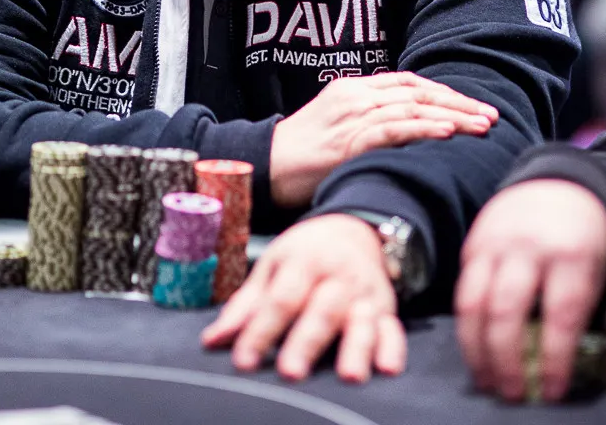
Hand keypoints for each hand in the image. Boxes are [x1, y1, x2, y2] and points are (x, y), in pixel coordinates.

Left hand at [202, 214, 404, 381]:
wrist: (353, 229)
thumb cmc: (306, 252)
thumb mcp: (273, 265)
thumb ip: (245, 305)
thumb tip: (213, 341)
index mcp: (304, 261)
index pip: (281, 297)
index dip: (262, 330)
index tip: (244, 360)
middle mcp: (337, 276)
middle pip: (321, 310)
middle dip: (306, 341)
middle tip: (291, 372)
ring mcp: (364, 293)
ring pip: (361, 321)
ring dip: (356, 349)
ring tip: (348, 376)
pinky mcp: (386, 309)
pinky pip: (393, 330)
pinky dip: (393, 349)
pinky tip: (388, 369)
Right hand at [270, 71, 497, 206]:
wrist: (265, 165)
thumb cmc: (301, 153)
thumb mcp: (338, 127)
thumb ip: (369, 121)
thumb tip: (409, 132)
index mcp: (353, 89)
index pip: (408, 83)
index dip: (444, 93)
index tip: (473, 107)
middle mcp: (355, 96)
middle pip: (417, 92)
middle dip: (458, 103)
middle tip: (490, 116)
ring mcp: (351, 116)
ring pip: (411, 108)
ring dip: (451, 117)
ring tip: (481, 127)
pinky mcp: (347, 140)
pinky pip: (391, 130)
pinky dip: (422, 129)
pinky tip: (446, 133)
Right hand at [455, 180, 605, 402]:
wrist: (556, 186)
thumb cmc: (579, 239)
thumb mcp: (591, 271)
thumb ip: (572, 311)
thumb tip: (546, 365)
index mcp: (568, 255)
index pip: (559, 314)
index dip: (554, 358)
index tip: (550, 390)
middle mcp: (525, 247)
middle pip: (506, 309)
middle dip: (505, 358)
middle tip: (509, 392)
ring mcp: (492, 243)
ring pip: (473, 302)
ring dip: (475, 348)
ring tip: (484, 378)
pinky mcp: (471, 245)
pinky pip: (463, 290)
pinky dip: (466, 325)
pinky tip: (474, 347)